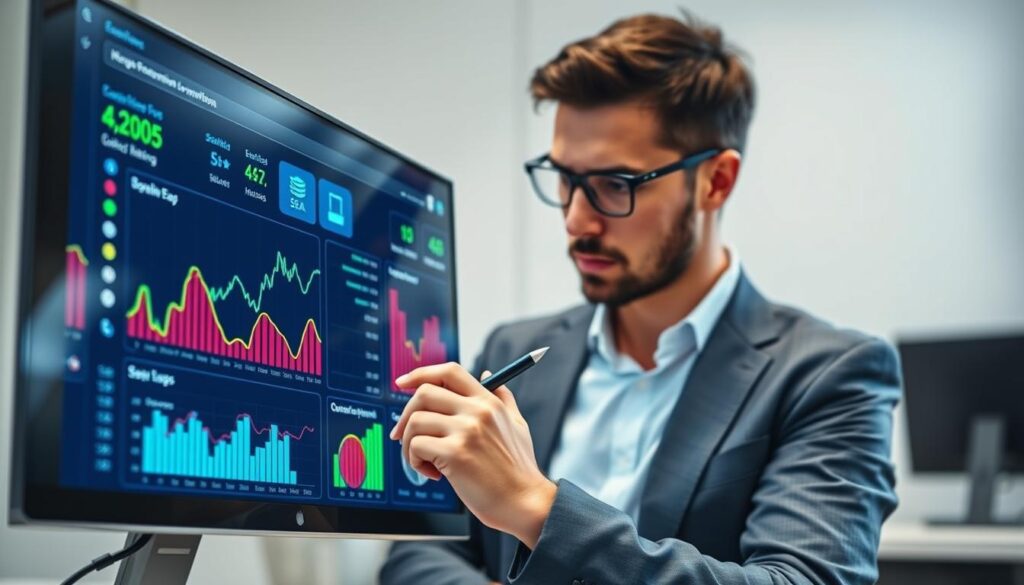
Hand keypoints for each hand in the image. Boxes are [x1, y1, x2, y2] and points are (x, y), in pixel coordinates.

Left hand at [390, 362, 555, 548]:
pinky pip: (416, 446)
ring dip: (410, 444)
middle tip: (402, 435)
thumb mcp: (517, 424)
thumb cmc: (519, 470)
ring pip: (415, 421)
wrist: (526, 502)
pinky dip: (415, 462)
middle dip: (405, 414)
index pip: (449, 371)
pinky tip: (434, 474)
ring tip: (425, 462)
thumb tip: (485, 373)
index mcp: (489, 401)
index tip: (402, 383)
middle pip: (424, 393)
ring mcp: (466, 431)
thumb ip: (502, 397)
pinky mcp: (455, 453)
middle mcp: (477, 411)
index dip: (420, 373)